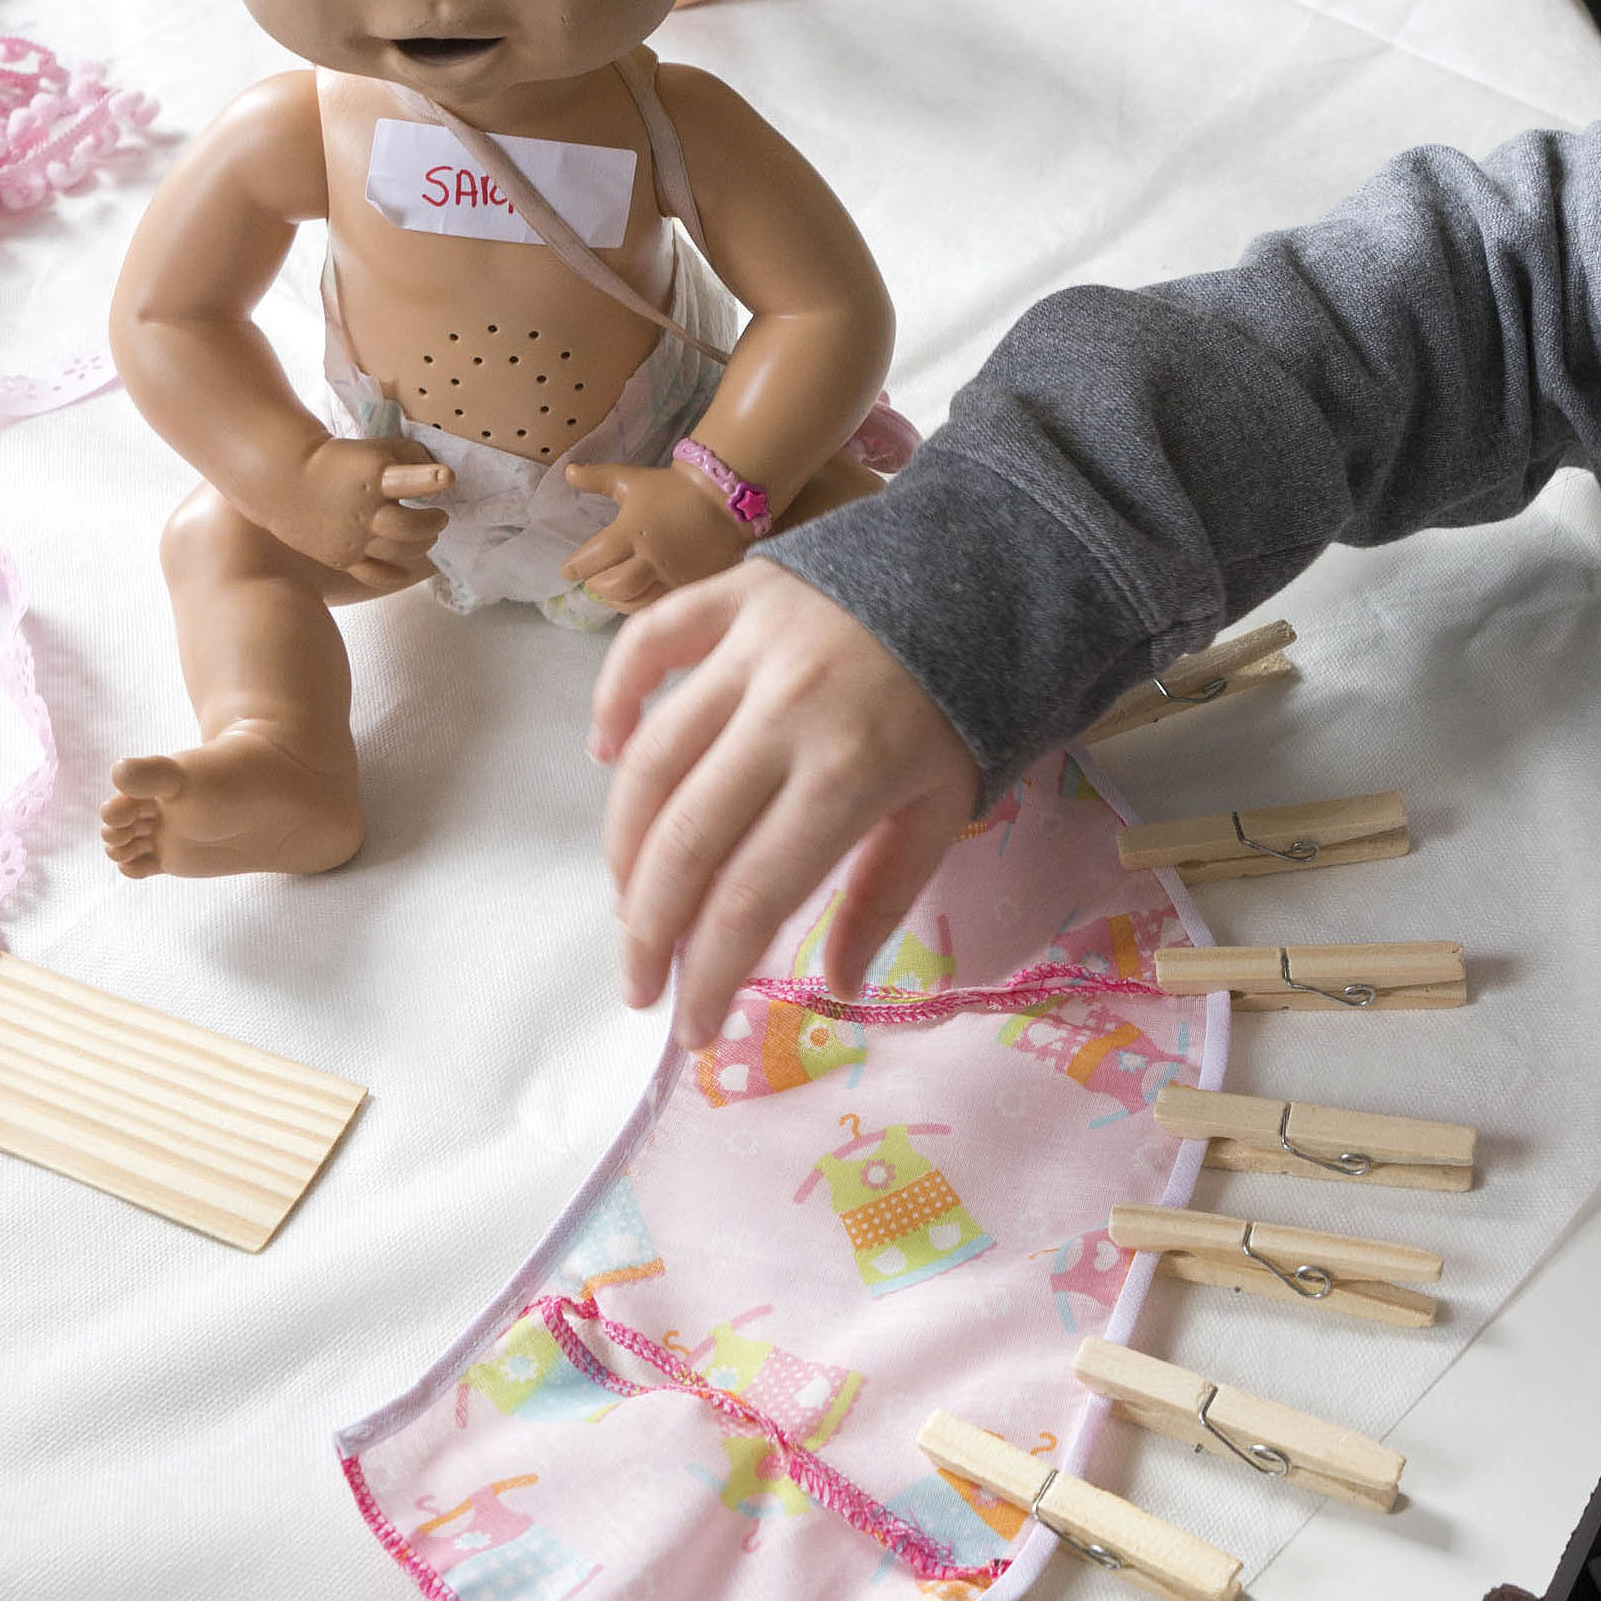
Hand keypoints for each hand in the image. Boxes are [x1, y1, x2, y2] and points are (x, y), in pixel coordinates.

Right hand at [276, 436, 450, 587]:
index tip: (447, 477)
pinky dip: (396, 574)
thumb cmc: (338, 459)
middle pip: (410, 526)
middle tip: (440, 517)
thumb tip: (440, 475)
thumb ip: (409, 457)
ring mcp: (354, 537)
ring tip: (427, 535)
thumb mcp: (373, 448)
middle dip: (433, 522)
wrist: (285, 478)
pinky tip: (406, 569)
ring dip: (423, 544)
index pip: (406, 480)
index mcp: (372, 477)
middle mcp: (365, 510)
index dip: (428, 479)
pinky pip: (376, 575)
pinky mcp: (343, 557)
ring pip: (400, 551)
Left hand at [563, 460, 757, 613]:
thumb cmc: (672, 489)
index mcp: (632, 530)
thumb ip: (598, 478)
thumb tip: (568, 472)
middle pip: (614, 586)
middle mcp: (651, 557)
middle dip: (596, 585)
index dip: (576, 566)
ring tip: (612, 590)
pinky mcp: (690, 586)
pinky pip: (660, 606)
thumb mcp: (632, 479)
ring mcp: (673, 575)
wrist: (724, 498)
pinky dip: (641, 605)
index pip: (595, 557)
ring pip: (636, 602)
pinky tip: (635, 597)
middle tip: (592, 578)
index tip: (568, 570)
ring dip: (616, 600)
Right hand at [590, 566, 977, 1043]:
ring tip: (629, 900)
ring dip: (626, 842)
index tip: (691, 1029)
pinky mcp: (734, 593)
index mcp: (850, 774)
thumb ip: (884, 896)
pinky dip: (614, 700)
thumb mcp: (947, 807)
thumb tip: (834, 987)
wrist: (994, 570)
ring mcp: (752, 646)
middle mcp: (788, 711)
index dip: (709, 973)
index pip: (750, 897)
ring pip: (653, 757)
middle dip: (648, 931)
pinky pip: (648, 644)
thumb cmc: (970, 702)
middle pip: (686, 839)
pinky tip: (606, 757)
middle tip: (639, 983)